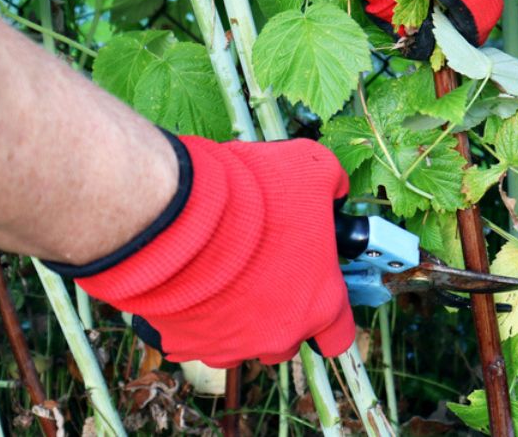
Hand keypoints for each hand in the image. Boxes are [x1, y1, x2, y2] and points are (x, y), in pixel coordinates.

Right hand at [54, 134, 352, 367]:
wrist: (179, 216)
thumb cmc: (253, 197)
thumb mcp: (314, 169)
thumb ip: (333, 184)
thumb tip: (336, 188)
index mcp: (319, 305)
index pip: (338, 334)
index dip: (327, 310)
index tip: (314, 288)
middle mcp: (277, 338)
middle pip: (287, 340)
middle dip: (278, 314)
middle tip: (263, 274)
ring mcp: (230, 347)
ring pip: (241, 345)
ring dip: (237, 321)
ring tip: (223, 281)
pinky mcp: (184, 344)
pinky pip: (196, 340)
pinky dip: (196, 321)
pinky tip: (191, 288)